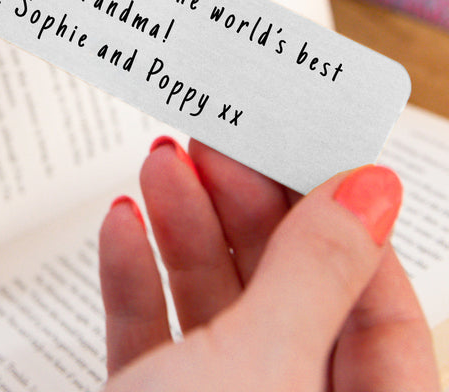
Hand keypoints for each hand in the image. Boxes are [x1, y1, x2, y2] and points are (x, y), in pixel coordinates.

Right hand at [99, 136, 439, 391]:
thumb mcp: (263, 365)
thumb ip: (314, 275)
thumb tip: (369, 189)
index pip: (382, 311)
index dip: (348, 224)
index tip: (305, 149)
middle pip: (288, 294)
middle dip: (244, 207)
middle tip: (215, 141)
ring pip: (215, 305)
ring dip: (183, 227)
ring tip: (160, 161)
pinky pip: (153, 333)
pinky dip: (135, 277)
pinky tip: (123, 224)